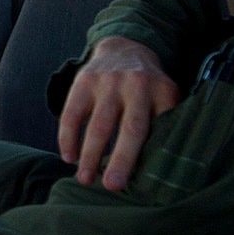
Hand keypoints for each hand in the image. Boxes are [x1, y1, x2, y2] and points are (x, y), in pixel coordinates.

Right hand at [55, 36, 178, 191]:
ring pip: (99, 125)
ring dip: (90, 156)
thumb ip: (166, 124)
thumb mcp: (166, 97)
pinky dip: (68, 137)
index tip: (145, 182)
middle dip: (121, 160)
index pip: (160, 129)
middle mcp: (136, 85)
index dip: (152, 155)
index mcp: (162, 93)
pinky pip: (72, 114)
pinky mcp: (84, 82)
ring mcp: (108, 83)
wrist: (124, 48)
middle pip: (130, 128)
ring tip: (85, 179)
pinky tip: (68, 157)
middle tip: (113, 186)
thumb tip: (159, 168)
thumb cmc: (148, 87)